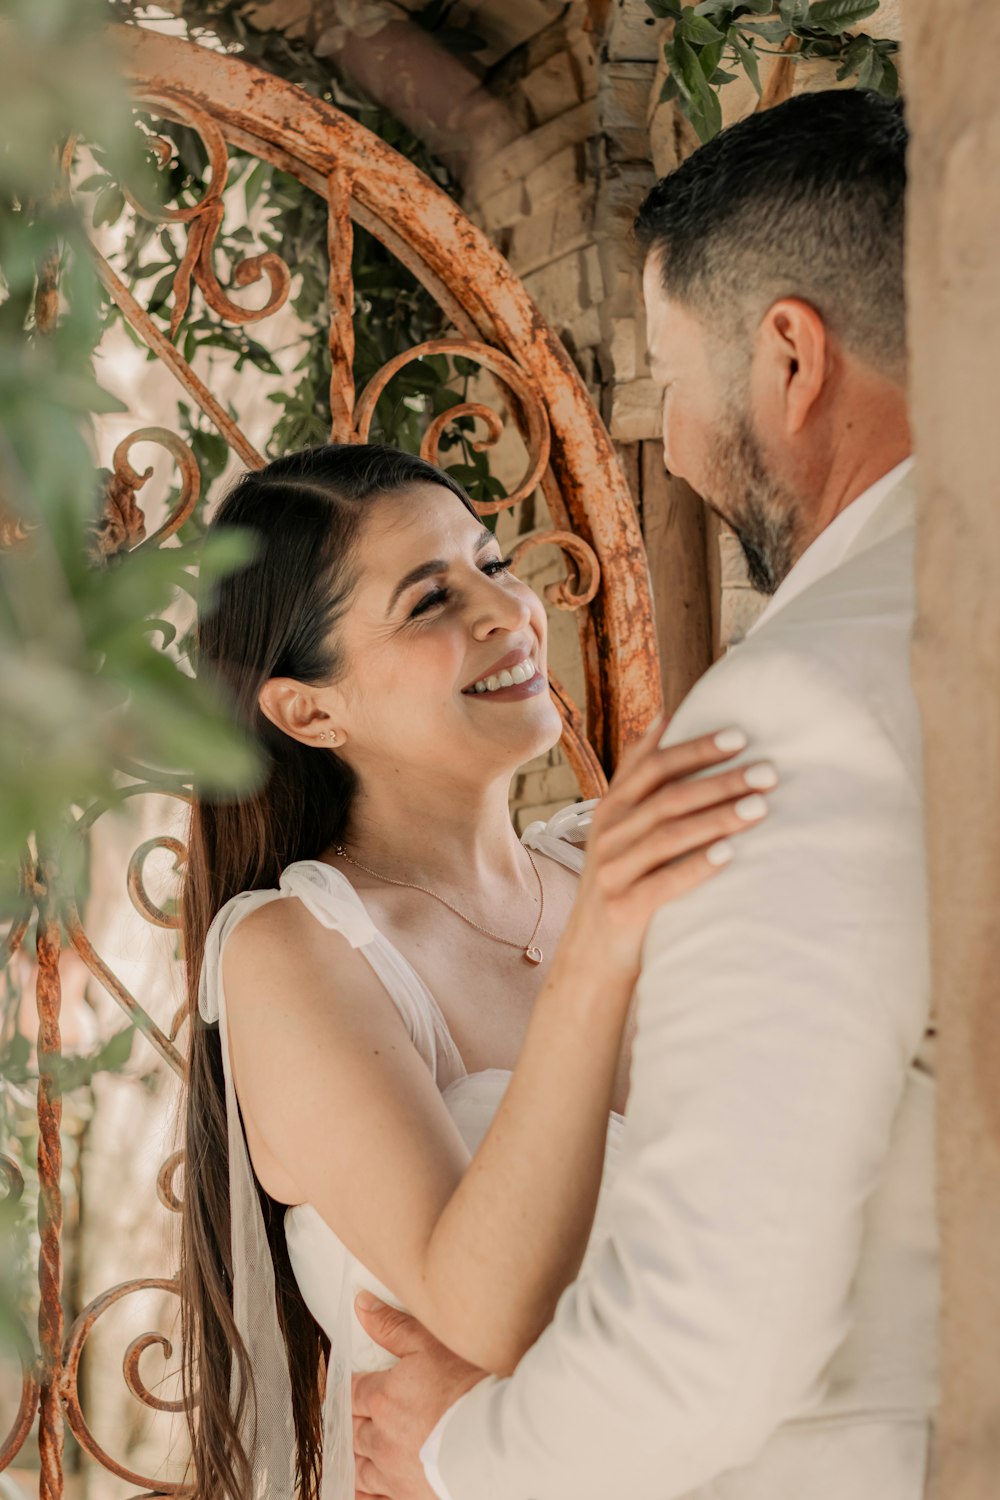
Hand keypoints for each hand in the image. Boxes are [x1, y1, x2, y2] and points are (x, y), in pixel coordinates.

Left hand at [352, 1294, 486, 1499]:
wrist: (497, 1440)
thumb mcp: (429, 1345)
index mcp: (382, 1398)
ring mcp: (392, 1473)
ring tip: (358, 1450)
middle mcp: (380, 1438)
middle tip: (349, 1416)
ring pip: (359, 1467)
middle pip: (352, 1429)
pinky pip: (371, 1499)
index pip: (352, 1390)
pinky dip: (363, 1493)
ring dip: (356, 1456)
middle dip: (350, 1420)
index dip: (346, 1385)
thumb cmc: (467, 1388)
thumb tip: (360, 1305)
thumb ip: (392, 1326)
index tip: (342, 1384)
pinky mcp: (405, 1496)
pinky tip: (364, 1489)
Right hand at [570, 719, 774, 977]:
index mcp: (611, 809)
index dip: (694, 748)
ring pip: (669, 835)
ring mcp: (612, 871)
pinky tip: (730, 854)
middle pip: (667, 797)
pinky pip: (664, 882)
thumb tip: (664, 717)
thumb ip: (639, 780)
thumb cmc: (623, 884)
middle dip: (720, 780)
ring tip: (760, 807)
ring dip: (718, 818)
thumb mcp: (622, 829)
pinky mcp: (623, 908)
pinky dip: (698, 865)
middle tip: (767, 771)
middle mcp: (608, 834)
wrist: (590, 958)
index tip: (739, 735)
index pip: (653, 766)